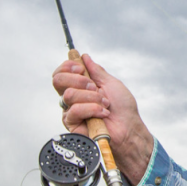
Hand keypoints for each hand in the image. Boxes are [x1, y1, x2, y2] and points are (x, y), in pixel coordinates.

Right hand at [52, 54, 153, 185]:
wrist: (128, 128)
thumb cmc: (123, 109)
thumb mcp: (111, 83)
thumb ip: (96, 70)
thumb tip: (84, 57)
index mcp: (81, 86)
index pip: (61, 72)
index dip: (68, 66)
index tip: (80, 67)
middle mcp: (74, 98)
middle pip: (58, 80)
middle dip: (78, 80)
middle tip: (94, 87)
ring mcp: (71, 111)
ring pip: (69, 94)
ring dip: (91, 97)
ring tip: (104, 104)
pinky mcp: (72, 124)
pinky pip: (74, 110)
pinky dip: (92, 109)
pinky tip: (102, 114)